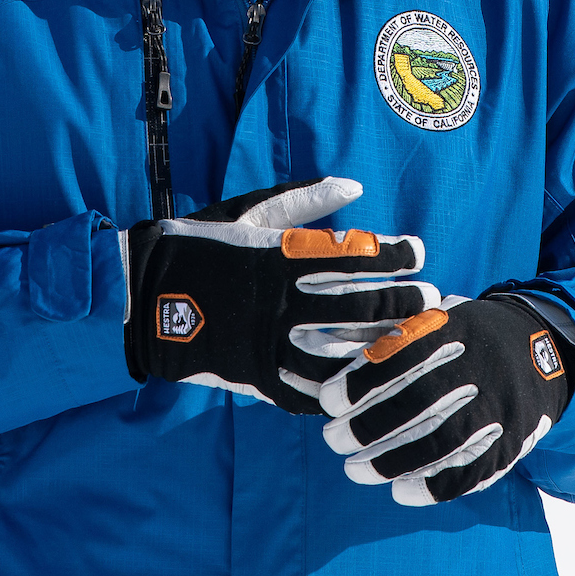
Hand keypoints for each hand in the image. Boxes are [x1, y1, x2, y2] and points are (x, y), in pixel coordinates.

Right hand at [125, 177, 437, 413]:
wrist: (142, 292)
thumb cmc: (200, 243)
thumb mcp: (250, 212)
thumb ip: (305, 200)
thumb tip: (356, 185)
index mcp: (280, 256)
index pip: (353, 254)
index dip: (394, 253)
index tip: (419, 251)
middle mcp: (279, 298)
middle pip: (357, 302)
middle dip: (401, 299)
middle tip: (432, 296)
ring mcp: (267, 341)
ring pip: (338, 349)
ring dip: (381, 345)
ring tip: (412, 340)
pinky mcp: (253, 375)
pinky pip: (303, 390)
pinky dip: (336, 388)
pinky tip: (365, 383)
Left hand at [318, 293, 574, 504]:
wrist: (543, 347)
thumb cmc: (470, 335)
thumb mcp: (441, 317)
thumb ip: (399, 335)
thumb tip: (335, 361)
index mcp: (456, 328)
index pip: (402, 355)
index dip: (361, 381)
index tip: (327, 401)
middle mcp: (479, 367)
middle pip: (418, 402)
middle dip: (368, 426)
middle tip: (333, 439)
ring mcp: (498, 405)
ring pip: (443, 440)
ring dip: (392, 461)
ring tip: (354, 471)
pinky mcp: (512, 439)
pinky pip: (473, 470)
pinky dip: (434, 486)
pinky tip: (401, 492)